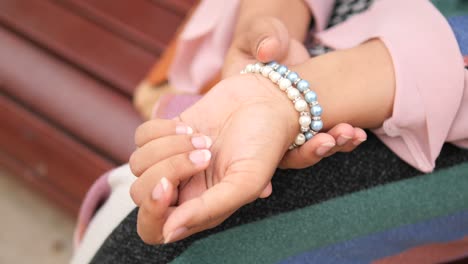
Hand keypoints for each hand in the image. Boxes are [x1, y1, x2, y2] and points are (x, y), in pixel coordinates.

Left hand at [130, 73, 319, 243]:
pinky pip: (141, 136)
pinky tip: (192, 127)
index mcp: (199, 208)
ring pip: (138, 163)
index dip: (151, 213)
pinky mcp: (166, 134)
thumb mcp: (246, 182)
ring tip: (205, 139)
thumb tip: (168, 232)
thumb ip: (209, 209)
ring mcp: (171, 160)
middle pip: (141, 193)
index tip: (168, 186)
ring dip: (170, 147)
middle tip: (205, 155)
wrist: (265, 102)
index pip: (153, 228)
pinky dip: (163, 129)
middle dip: (169, 170)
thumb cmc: (263, 145)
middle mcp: (182, 188)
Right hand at [222, 16, 366, 167]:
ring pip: (309, 146)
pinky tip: (358, 133)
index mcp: (245, 117)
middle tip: (327, 142)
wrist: (283, 45)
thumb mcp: (257, 35)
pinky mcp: (314, 120)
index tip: (267, 186)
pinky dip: (342, 135)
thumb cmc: (262, 39)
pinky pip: (327, 133)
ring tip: (352, 135)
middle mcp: (268, 129)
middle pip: (285, 152)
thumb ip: (261, 38)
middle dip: (309, 152)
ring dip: (332, 144)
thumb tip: (269, 50)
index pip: (249, 147)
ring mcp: (293, 126)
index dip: (259, 166)